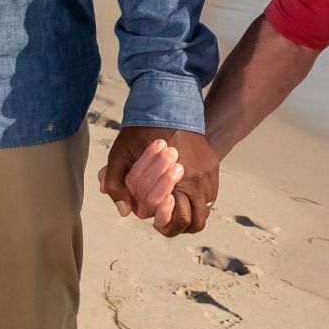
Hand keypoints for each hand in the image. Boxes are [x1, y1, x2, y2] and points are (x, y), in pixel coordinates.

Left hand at [102, 124, 217, 236]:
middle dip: (176, 224)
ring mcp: (208, 175)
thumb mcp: (120, 154)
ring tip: (172, 208)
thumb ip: (116, 183)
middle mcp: (197, 180)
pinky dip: (196, 200)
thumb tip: (124, 210)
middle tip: (163, 217)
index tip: (153, 214)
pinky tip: (180, 192)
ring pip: (204, 212)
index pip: (176, 219)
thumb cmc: (142, 130)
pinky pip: (210, 196)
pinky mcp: (213, 167)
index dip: (163, 222)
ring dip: (188, 214)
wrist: (168, 105)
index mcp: (175, 179)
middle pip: (194, 222)